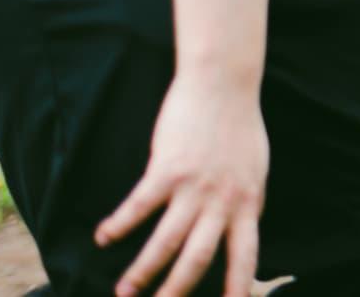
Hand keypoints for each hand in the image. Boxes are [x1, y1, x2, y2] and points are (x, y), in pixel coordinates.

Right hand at [95, 71, 267, 296]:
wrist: (224, 83)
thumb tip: (243, 226)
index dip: (239, 286)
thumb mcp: (256, 168)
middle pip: (199, 258)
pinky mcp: (167, 168)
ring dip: (142, 271)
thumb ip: (246, 200)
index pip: (246, 254)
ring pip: (166, 242)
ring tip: (124, 292)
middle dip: (177, 291)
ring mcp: (195, 186)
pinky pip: (139, 205)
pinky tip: (104, 237)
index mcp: (248, 202)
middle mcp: (223, 200)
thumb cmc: (240, 124)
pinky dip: (119, 225)